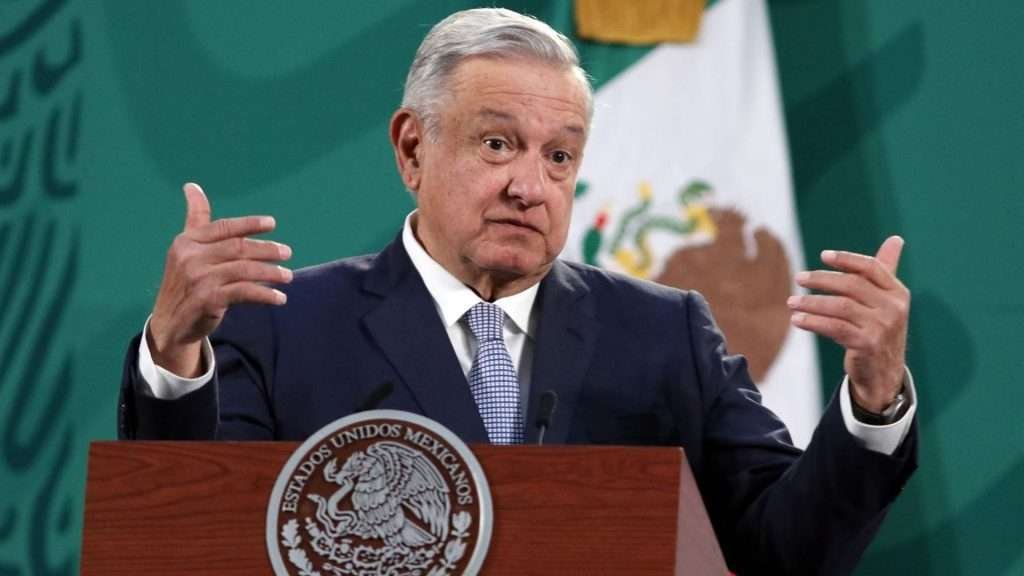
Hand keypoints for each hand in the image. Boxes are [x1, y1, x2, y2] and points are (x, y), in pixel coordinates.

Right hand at [148, 183, 292, 376]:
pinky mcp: (208, 300)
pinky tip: (279, 298)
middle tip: (287, 253)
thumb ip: (196, 220)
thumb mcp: (186, 249)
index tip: (272, 224)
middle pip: (238, 248)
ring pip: (245, 270)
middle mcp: (191, 257)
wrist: (169, 323)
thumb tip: (192, 186)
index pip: (224, 227)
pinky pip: (244, 292)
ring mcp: (199, 279)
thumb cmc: (184, 281)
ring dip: (271, 273)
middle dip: (267, 249)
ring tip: (288, 277)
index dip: (249, 224)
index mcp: (187, 241)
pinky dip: (265, 295)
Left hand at [788, 236, 909, 411]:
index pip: (872, 267)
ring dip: (812, 302)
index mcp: (898, 293)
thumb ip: (884, 271)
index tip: (823, 256)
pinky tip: (797, 319)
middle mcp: (894, 308)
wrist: (883, 373)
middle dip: (822, 280)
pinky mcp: (867, 344)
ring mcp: (882, 327)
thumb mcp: (886, 301)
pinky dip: (813, 322)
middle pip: (852, 285)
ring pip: (840, 306)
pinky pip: (834, 327)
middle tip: (799, 278)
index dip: (847, 259)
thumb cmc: (879, 329)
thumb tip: (895, 239)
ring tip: (791, 301)